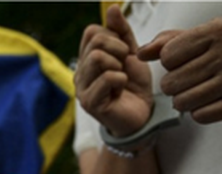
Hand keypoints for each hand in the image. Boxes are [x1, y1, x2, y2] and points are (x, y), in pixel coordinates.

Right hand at [76, 5, 153, 136]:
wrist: (142, 115)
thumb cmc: (134, 86)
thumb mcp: (132, 52)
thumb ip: (121, 32)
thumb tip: (112, 9)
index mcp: (87, 58)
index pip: (92, 32)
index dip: (113, 36)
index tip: (123, 52)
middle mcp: (80, 72)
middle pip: (96, 42)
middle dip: (119, 49)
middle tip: (125, 65)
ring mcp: (81, 88)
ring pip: (97, 58)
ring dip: (118, 65)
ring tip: (121, 79)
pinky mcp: (89, 103)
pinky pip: (107, 78)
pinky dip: (120, 81)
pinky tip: (120, 91)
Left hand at [137, 16, 221, 122]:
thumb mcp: (207, 33)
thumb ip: (170, 40)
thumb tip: (140, 53)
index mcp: (219, 30)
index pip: (169, 55)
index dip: (170, 62)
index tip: (184, 62)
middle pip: (172, 82)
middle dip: (174, 85)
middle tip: (189, 81)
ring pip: (182, 102)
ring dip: (184, 100)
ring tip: (196, 92)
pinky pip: (201, 116)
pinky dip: (199, 112)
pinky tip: (210, 101)